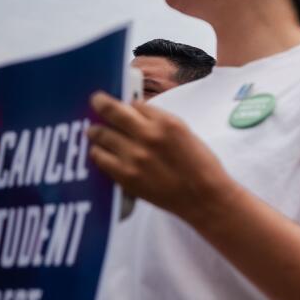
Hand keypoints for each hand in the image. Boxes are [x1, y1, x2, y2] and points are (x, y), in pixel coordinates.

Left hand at [86, 92, 234, 223]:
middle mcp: (148, 136)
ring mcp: (134, 156)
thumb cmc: (201, 165)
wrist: (203, 198)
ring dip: (97, 131)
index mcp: (167, 122)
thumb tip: (138, 114)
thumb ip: (161, 122)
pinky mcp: (125, 176)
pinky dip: (98, 151)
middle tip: (96, 101)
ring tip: (96, 131)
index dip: (128, 105)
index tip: (123, 106)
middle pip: (112, 111)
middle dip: (101, 104)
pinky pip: (99, 157)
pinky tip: (101, 151)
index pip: (135, 104)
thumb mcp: (185, 133)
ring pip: (100, 134)